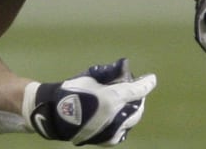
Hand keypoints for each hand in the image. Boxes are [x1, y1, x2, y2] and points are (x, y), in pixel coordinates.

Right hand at [23, 59, 155, 144]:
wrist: (53, 113)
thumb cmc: (72, 90)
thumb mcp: (91, 75)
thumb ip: (110, 72)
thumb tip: (125, 66)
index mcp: (111, 98)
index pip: (138, 90)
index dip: (147, 83)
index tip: (151, 78)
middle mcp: (114, 116)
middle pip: (137, 107)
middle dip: (138, 98)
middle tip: (136, 91)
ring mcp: (110, 130)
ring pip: (131, 120)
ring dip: (132, 111)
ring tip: (128, 104)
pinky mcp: (104, 140)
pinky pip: (121, 132)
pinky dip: (124, 124)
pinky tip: (121, 117)